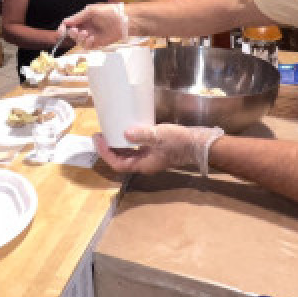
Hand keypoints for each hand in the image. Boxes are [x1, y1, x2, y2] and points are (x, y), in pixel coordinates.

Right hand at [62, 3, 128, 48]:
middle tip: (76, 31)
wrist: (123, 21)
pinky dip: (87, 43)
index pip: (69, 24)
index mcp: (83, 19)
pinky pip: (87, 46)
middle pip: (71, 34)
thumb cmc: (110, 13)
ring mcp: (90, 36)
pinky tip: (92, 39)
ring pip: (78, 41)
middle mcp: (85, 27)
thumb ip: (78, 17)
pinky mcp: (96, 43)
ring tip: (86, 34)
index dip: (63, 28)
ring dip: (79, 38)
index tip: (61, 31)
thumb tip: (66, 22)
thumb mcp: (92, 11)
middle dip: (71, 33)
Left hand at [93, 124, 222, 174]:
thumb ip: (143, 135)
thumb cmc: (180, 141)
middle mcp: (144, 164)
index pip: (118, 164)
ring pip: (127, 155)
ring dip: (116, 146)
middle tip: (100, 134)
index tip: (99, 139)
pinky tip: (126, 131)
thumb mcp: (160, 136)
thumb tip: (125, 133)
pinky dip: (127, 142)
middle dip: (108, 149)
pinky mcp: (154, 151)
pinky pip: (135, 149)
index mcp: (143, 165)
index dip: (106, 153)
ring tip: (109, 132)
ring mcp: (149, 158)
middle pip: (120, 160)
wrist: (198, 143)